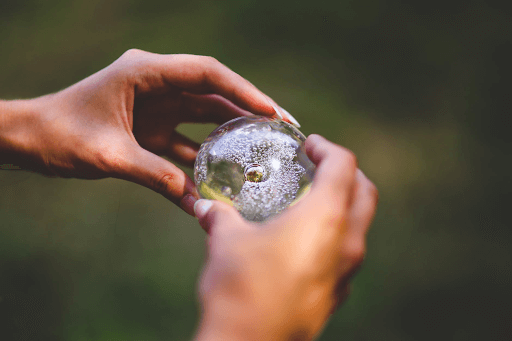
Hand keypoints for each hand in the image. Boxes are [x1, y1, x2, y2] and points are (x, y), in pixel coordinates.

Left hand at [3, 49, 295, 213]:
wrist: (32, 140)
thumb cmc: (59, 134)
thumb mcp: (105, 154)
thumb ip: (151, 172)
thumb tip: (194, 198)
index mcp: (144, 72)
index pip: (206, 74)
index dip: (242, 90)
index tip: (271, 111)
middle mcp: (156, 84)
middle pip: (213, 93)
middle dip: (248, 109)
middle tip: (283, 127)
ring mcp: (157, 107)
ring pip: (205, 117)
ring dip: (232, 134)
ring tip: (265, 150)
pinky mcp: (153, 129)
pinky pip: (185, 144)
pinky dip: (202, 161)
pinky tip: (221, 182)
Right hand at [193, 135, 377, 340]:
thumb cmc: (240, 287)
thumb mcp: (226, 241)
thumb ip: (220, 217)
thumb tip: (206, 207)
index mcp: (326, 218)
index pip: (344, 166)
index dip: (327, 148)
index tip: (309, 146)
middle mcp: (347, 243)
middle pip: (365, 193)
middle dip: (346, 173)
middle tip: (318, 166)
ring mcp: (347, 272)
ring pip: (360, 225)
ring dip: (343, 205)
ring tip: (310, 201)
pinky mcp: (337, 293)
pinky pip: (347, 253)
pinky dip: (335, 235)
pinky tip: (302, 241)